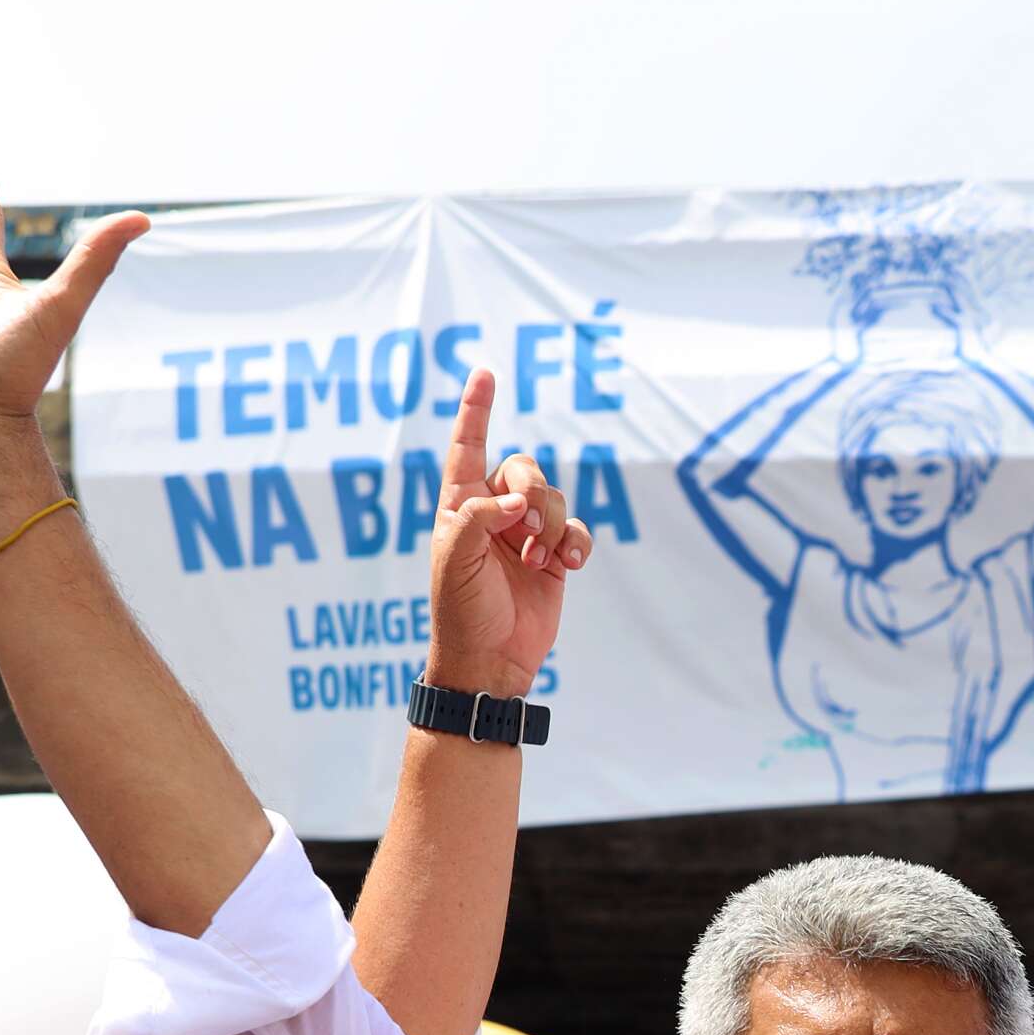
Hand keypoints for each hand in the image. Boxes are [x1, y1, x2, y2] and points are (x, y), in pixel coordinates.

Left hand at [424, 369, 590, 698]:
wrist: (491, 661)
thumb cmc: (461, 611)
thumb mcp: (456, 558)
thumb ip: (480, 516)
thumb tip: (518, 500)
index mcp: (459, 506)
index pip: (466, 447)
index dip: (476, 410)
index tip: (485, 373)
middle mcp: (493, 513)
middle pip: (523, 468)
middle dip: (532, 493)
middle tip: (524, 528)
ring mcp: (525, 535)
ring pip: (554, 499)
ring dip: (551, 529)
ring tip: (537, 563)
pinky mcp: (554, 558)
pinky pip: (577, 530)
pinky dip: (576, 543)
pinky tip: (568, 566)